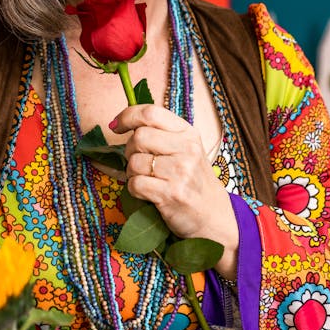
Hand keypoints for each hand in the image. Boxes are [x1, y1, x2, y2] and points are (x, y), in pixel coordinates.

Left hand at [113, 103, 238, 279]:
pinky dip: (134, 190)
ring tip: (147, 180)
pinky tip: (147, 194)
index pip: (151, 113)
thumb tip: (118, 123)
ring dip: (132, 173)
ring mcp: (181, 172)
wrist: (213, 217)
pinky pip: (135, 184)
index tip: (116, 126)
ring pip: (135, 162)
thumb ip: (159, 135)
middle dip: (130, 151)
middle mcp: (186, 149)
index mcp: (187, 133)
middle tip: (138, 163)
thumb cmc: (192, 181)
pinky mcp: (172, 194)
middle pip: (139, 137)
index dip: (127, 116)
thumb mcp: (184, 150)